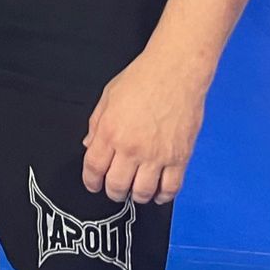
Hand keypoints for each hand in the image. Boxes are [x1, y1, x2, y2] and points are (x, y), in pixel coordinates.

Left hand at [81, 50, 206, 204]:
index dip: (90, 181)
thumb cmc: (141, 80)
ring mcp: (157, 155)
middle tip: (113, 190)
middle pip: (117, 185)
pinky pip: (171, 188)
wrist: (174, 73)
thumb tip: (90, 146)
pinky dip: (162, 196)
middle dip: (112, 192)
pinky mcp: (180, 158)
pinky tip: (157, 193)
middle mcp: (132, 148)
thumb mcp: (107, 98)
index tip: (92, 185)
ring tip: (134, 192)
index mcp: (110, 132)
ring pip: (143, 192)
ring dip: (136, 197)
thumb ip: (96, 125)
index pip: (94, 168)